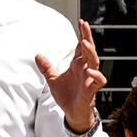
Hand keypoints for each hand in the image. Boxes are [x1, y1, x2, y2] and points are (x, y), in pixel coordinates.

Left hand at [36, 19, 107, 134]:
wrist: (72, 113)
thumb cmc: (67, 96)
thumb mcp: (53, 80)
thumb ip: (47, 68)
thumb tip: (37, 56)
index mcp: (77, 65)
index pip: (81, 47)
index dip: (81, 35)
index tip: (81, 22)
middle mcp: (85, 69)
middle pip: (89, 50)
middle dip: (87, 36)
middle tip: (84, 24)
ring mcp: (90, 79)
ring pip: (95, 62)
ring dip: (91, 52)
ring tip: (85, 42)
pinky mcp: (92, 90)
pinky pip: (98, 80)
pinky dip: (95, 75)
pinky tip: (89, 70)